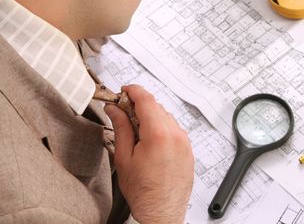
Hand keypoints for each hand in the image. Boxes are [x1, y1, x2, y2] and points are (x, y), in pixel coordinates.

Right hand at [105, 84, 193, 223]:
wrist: (161, 212)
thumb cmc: (143, 191)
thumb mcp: (124, 157)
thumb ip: (120, 128)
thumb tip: (115, 110)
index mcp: (158, 134)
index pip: (146, 99)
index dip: (133, 91)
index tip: (124, 91)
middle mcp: (175, 134)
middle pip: (156, 107)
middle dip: (139, 106)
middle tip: (123, 112)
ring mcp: (185, 142)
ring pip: (166, 117)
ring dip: (151, 117)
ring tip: (136, 132)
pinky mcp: (189, 149)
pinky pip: (175, 130)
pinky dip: (162, 128)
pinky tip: (150, 141)